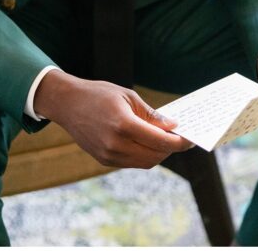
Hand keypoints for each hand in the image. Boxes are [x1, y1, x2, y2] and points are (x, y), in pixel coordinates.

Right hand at [33, 70, 191, 167]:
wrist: (67, 104)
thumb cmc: (100, 95)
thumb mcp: (129, 97)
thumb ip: (151, 115)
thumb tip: (172, 127)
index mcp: (123, 126)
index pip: (160, 141)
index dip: (179, 142)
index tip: (190, 139)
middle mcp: (115, 145)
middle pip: (155, 156)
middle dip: (171, 149)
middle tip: (181, 138)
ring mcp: (108, 155)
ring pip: (144, 162)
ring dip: (159, 154)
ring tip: (167, 140)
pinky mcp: (103, 160)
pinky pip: (132, 162)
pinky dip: (145, 155)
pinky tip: (150, 143)